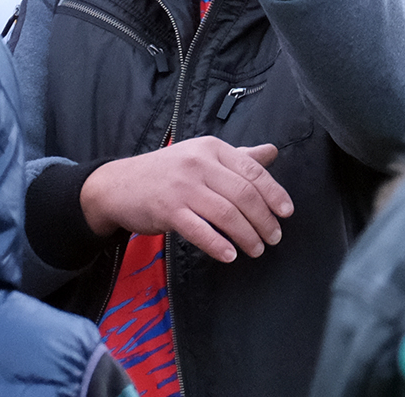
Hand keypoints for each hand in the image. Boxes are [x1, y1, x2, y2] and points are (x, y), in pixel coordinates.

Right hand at [80, 137, 293, 262]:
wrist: (118, 185)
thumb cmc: (166, 172)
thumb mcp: (201, 156)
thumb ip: (238, 157)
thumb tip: (272, 152)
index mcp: (211, 148)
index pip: (252, 171)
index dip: (274, 193)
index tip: (286, 213)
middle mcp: (198, 163)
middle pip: (243, 194)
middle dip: (264, 220)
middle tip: (273, 238)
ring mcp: (181, 186)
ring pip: (226, 214)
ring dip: (247, 236)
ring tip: (256, 249)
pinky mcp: (167, 209)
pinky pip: (200, 230)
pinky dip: (219, 245)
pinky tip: (230, 255)